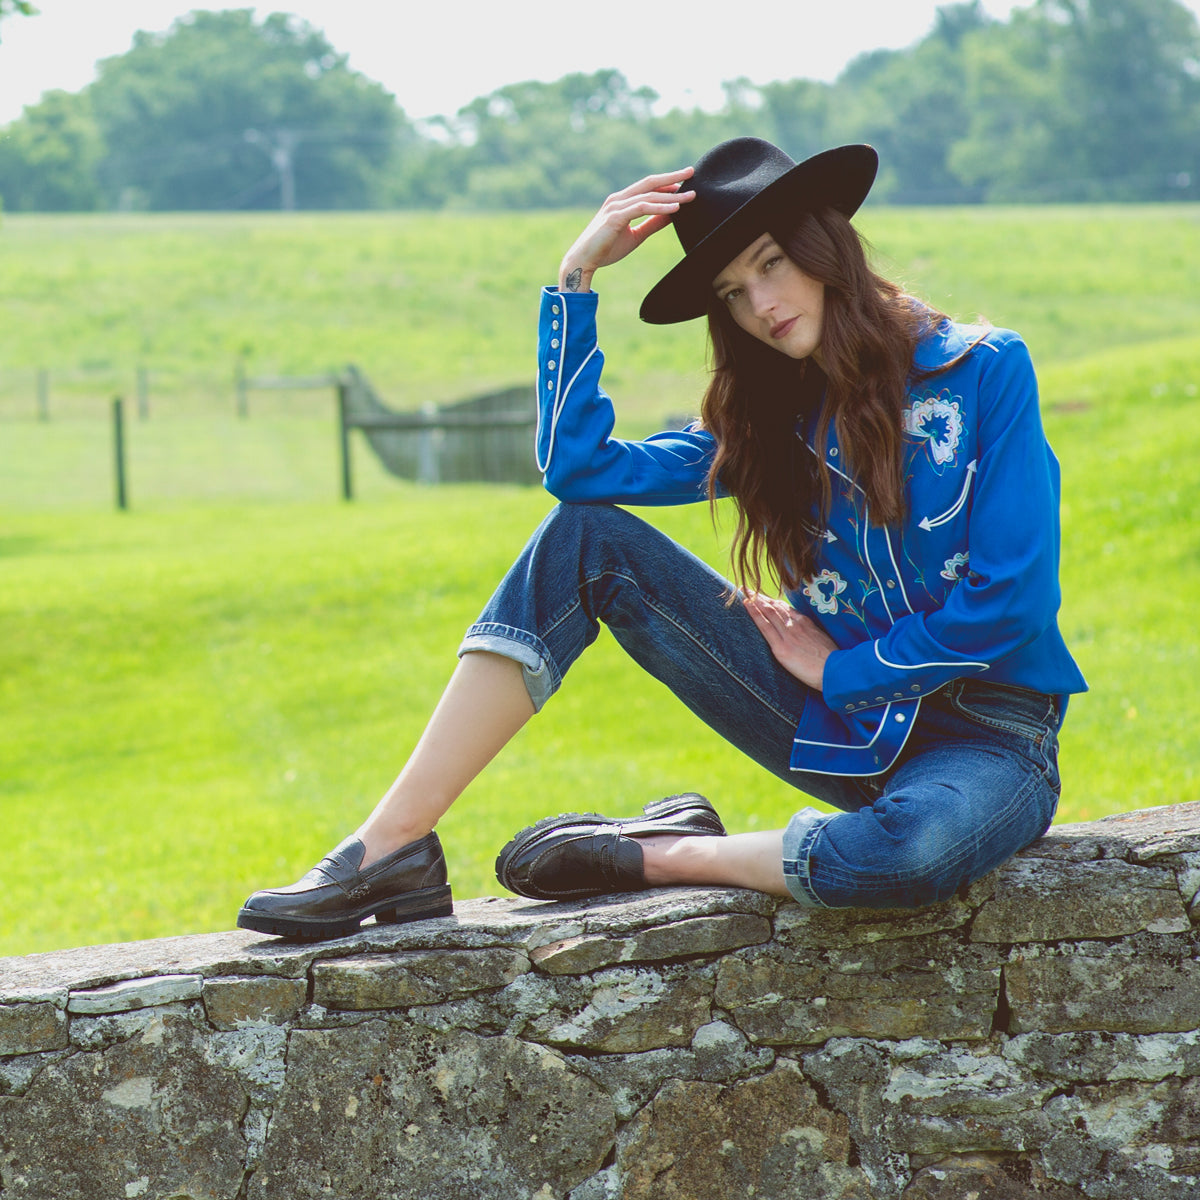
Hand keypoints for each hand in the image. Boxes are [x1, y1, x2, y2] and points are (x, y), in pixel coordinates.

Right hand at [558, 167, 694, 291]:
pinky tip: (675, 208)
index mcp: (622, 201)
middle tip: (691, 172)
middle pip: (650, 183)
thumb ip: (652, 223)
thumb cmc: (606, 249)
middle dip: (672, 177)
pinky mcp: (615, 217)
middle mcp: (619, 199)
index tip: (685, 182)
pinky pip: (642, 208)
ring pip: (649, 195)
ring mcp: (616, 206)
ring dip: (671, 196)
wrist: (583, 261)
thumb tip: (673, 214)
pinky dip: (660, 207)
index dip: (667, 183)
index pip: (648, 187)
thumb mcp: (636, 235)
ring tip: (690, 196)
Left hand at [743, 592, 836, 692]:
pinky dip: (754, 613)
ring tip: (744, 591)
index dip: (773, 601)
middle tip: (749, 588)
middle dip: (761, 597)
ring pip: (768, 612)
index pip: (785, 609)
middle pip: (774, 607)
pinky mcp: (781, 648)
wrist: (836, 671)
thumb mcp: (822, 640)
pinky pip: (764, 626)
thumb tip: (804, 632)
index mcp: (805, 623)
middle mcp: (795, 625)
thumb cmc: (832, 661)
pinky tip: (746, 604)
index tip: (764, 596)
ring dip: (754, 600)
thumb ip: (810, 633)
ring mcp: (788, 635)